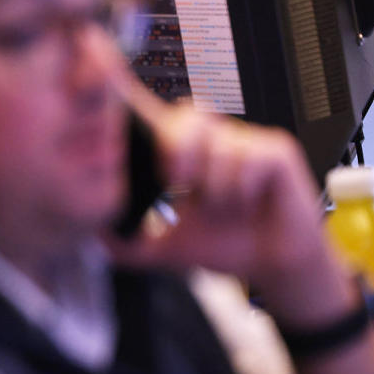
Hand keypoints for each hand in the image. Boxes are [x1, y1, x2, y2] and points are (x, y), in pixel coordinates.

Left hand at [108, 94, 353, 326]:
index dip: (143, 107)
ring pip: (219, 144)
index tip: (121, 104)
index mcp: (187, 156)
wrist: (274, 268)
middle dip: (177, 147)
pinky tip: (249, 204)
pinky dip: (242, 188)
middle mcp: (216, 142)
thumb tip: (97, 236)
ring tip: (223, 209)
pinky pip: (251, 158)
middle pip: (188, 116)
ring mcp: (247, 143)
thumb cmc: (225, 248)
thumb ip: (131, 245)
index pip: (162, 120)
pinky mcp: (276, 153)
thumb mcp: (167, 250)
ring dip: (214, 185)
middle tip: (176, 182)